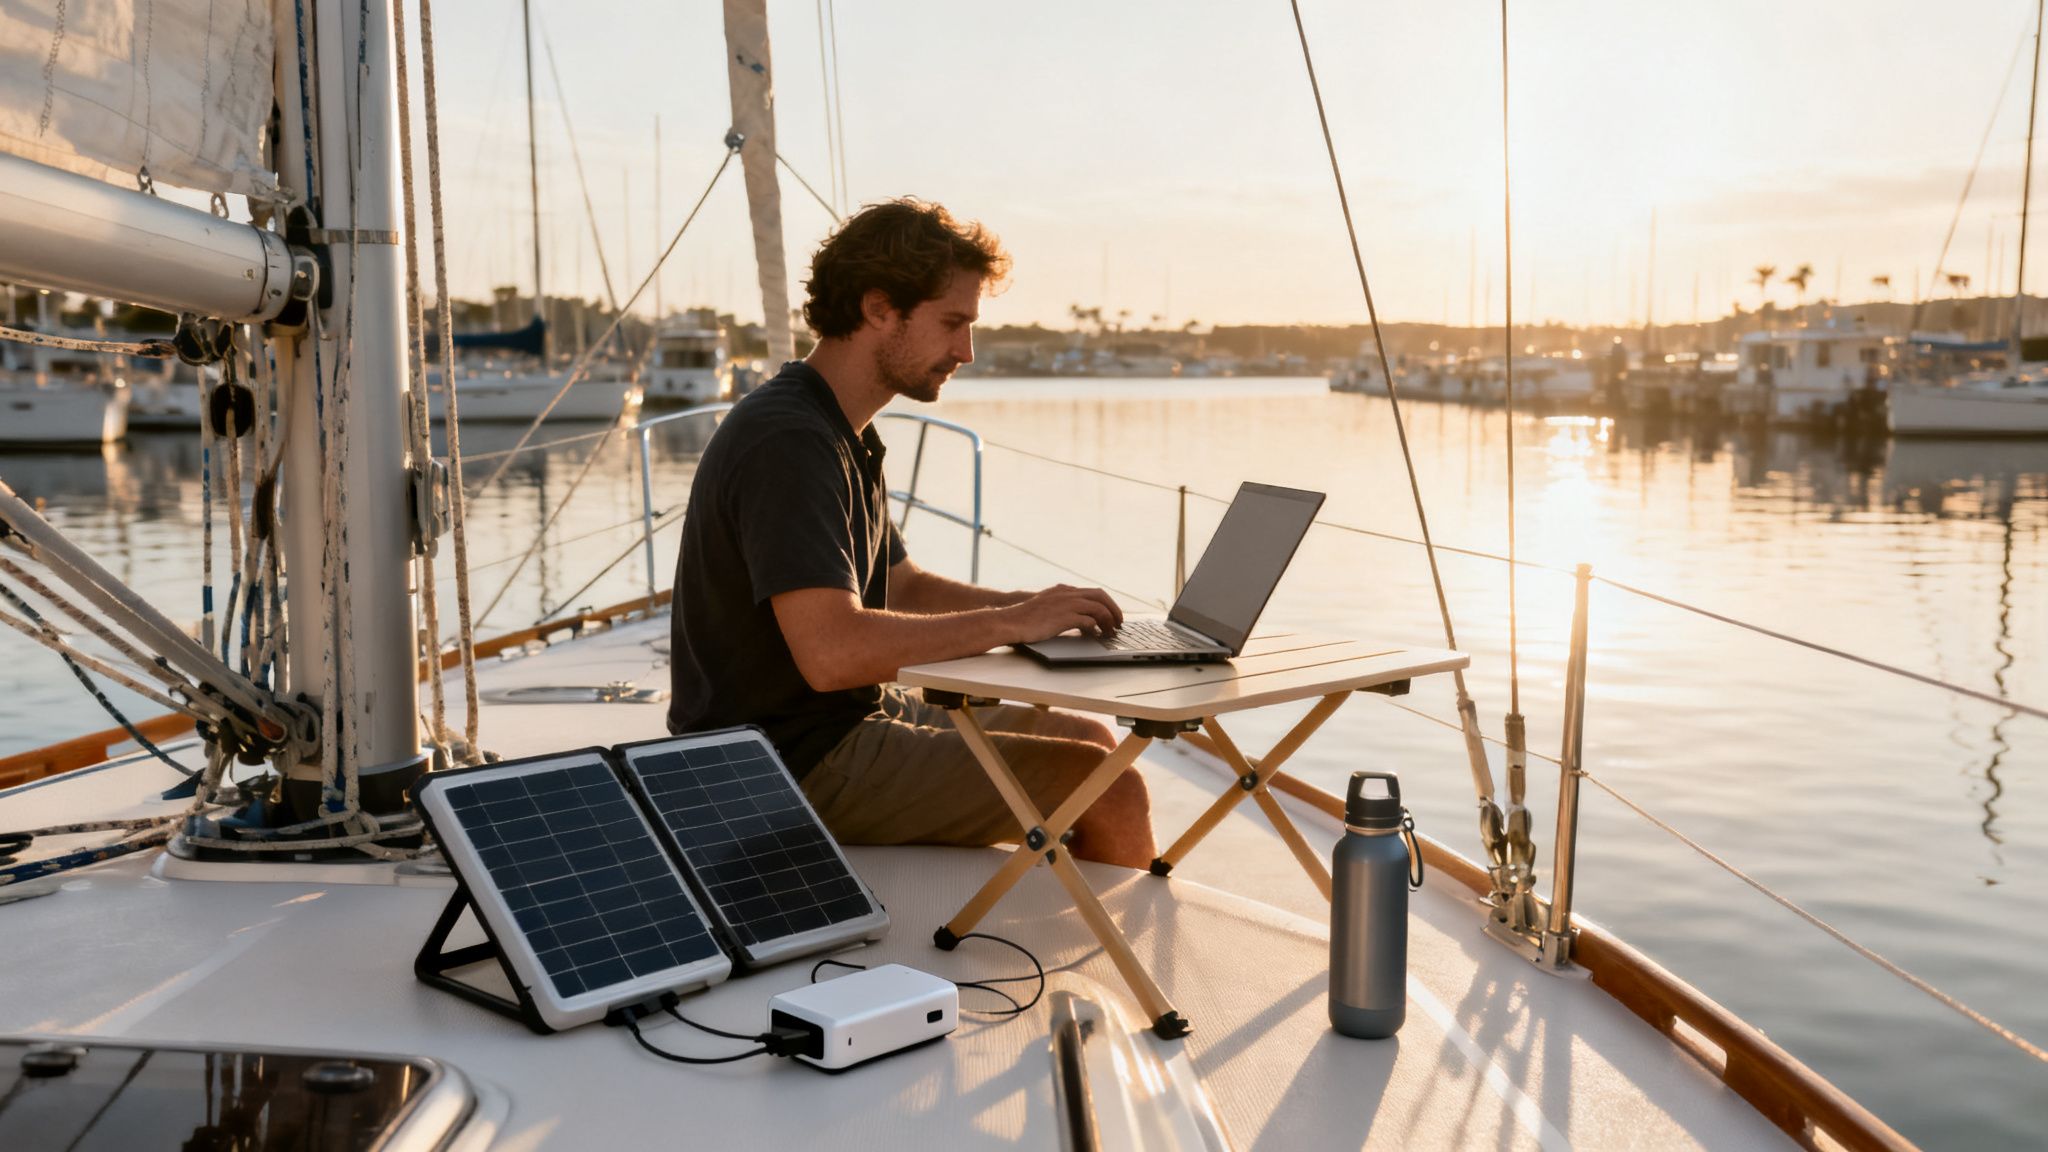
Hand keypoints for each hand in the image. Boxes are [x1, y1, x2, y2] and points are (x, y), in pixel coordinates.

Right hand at [1003, 584, 1123, 642]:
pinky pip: (1089, 621)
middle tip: (1119, 622)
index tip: (1111, 613)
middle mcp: (1067, 594)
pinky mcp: (1064, 617)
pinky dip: (1097, 628)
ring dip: (1109, 620)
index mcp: (1063, 591)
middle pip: (1100, 596)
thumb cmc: (1024, 619)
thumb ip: (1061, 607)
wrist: (1010, 622)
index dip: (1105, 603)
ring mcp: (1066, 604)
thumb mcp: (1045, 606)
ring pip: (1098, 608)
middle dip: (1113, 609)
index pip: (1092, 592)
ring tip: (1112, 632)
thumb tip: (1077, 619)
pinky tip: (1097, 636)